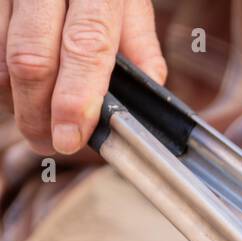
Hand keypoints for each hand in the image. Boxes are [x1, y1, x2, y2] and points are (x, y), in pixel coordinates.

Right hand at [0, 0, 165, 154]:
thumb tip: (144, 103)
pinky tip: (18, 90)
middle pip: (32, 59)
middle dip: (38, 113)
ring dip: (16, 99)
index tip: (70, 139)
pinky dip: (1, 76)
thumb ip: (140, 50)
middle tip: (48, 143)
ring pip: (1, 56)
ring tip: (35, 119)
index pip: (85, 47)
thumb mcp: (130, 2)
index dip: (75, 100)